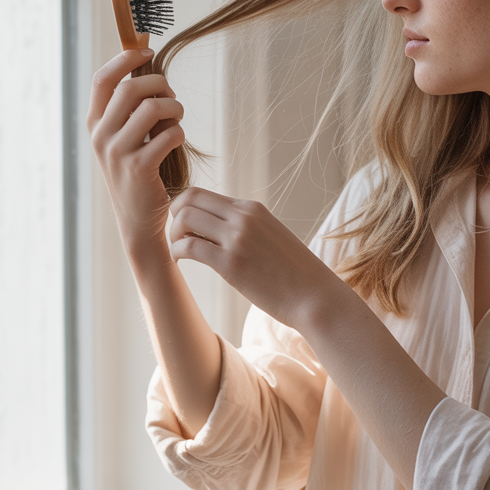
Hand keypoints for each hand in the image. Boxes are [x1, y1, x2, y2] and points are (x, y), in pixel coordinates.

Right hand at [87, 48, 184, 260]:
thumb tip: (149, 70)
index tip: (148, 50)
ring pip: (152, 108)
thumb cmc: (138, 172)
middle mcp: (100, 136)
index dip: (126, 59)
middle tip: (172, 97)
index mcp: (94, 124)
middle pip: (131, 89)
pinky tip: (177, 140)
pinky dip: (179, 132)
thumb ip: (130, 110)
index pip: (103, 79)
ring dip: (174, 108)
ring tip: (177, 118)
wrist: (138, 220)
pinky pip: (168, 134)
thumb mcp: (124, 139)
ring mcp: (117, 153)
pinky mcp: (139, 168)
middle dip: (160, 85)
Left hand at [168, 187, 346, 329]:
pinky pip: (189, 247)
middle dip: (174, 218)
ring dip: (174, 235)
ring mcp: (238, 238)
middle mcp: (244, 217)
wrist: (315, 296)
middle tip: (178, 240)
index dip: (184, 208)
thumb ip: (247, 227)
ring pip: (185, 219)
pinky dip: (177, 254)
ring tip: (180, 253)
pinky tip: (182, 264)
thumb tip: (221, 229)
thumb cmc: (294, 273)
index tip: (185, 229)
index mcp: (252, 208)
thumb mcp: (271, 236)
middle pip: (188, 199)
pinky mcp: (231, 263)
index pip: (202, 193)